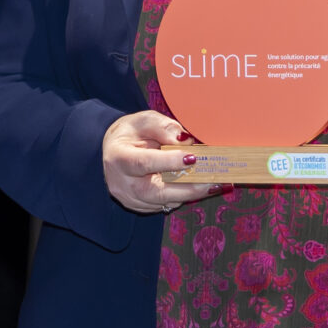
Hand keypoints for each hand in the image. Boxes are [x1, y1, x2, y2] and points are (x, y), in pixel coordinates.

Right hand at [102, 111, 220, 214]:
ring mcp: (130, 199)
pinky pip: (166, 204)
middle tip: (215, 182)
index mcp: (119, 157)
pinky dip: (183, 195)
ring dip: (191, 193)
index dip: (170, 162)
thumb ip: (165, 128)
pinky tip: (198, 186)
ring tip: (214, 183)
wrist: (113, 150)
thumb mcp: (145, 120)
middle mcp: (122, 183)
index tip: (195, 158)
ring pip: (165, 201)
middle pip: (158, 192)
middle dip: (189, 188)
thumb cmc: (131, 133)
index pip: (145, 162)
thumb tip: (186, 141)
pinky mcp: (139, 207)